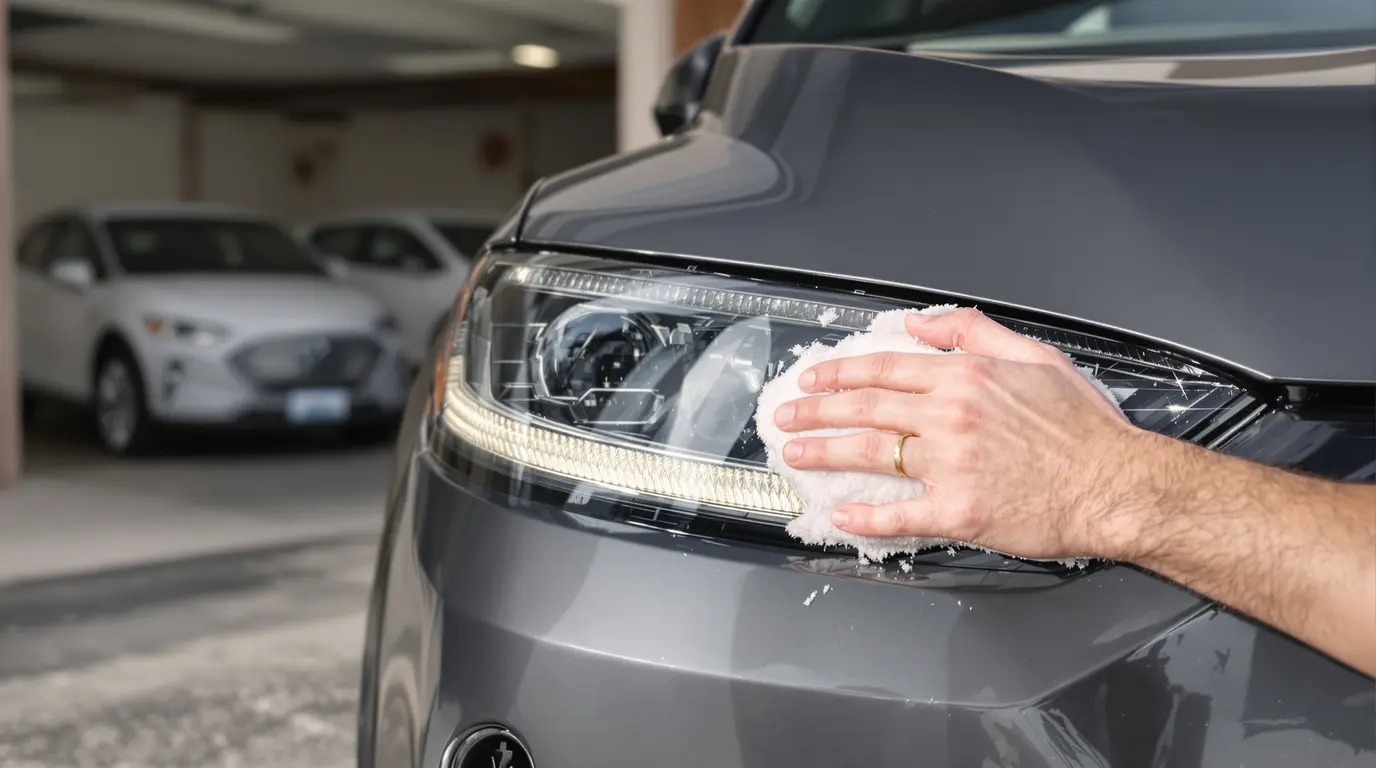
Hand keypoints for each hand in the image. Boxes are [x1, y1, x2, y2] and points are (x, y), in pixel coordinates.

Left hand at [774, 307, 1142, 559]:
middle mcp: (950, 416)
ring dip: (825, 453)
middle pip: (865, 408)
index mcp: (965, 377)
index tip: (812, 378)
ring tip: (796, 456)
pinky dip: (866, 517)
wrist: (1119, 485)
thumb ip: (974, 333)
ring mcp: (951, 465)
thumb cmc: (1084, 429)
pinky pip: (900, 515)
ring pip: (871, 454)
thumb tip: (922, 323)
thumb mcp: (1035, 356)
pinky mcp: (959, 512)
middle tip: (787, 417)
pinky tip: (843, 515)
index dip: (839, 372)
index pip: (884, 368)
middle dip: (816, 411)